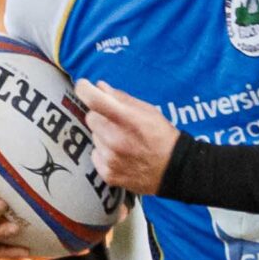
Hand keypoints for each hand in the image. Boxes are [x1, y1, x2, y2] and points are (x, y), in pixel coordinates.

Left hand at [72, 80, 177, 195]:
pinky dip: (104, 153)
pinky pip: (96, 155)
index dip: (84, 89)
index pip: (94, 100)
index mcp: (127, 120)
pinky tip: (121, 154)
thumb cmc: (163, 137)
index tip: (84, 86)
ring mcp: (111, 159)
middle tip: (117, 122)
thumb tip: (100, 87)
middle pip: (91, 118)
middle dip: (101, 116)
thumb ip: (121, 98)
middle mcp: (116, 140)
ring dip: (104, 135)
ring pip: (94, 137)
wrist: (174, 170)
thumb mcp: (148, 111)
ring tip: (123, 141)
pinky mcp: (108, 174)